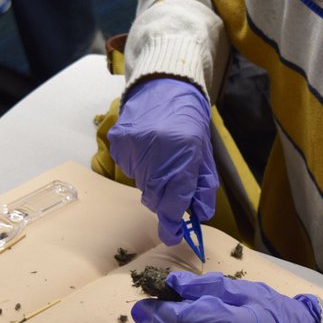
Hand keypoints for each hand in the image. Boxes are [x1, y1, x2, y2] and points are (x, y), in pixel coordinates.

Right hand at [108, 78, 216, 244]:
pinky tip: (147, 149)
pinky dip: (138, 166)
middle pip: (154, 197)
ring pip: (141, 184)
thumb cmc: (190, 124)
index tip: (172, 235)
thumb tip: (198, 216)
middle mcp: (156, 148)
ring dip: (152, 180)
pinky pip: (128, 169)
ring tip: (160, 157)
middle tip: (171, 185)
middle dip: (164, 199)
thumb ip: (202, 188)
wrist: (166, 88)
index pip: (174, 200)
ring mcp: (133, 144)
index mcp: (184, 152)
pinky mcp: (118, 141)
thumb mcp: (204, 155)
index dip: (172, 222)